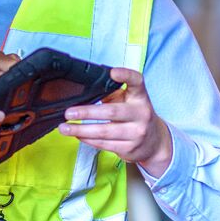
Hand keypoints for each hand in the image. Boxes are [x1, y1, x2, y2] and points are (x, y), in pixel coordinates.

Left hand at [58, 67, 172, 174]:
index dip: (126, 75)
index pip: (137, 82)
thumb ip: (111, 94)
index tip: (112, 72)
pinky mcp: (129, 148)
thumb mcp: (129, 101)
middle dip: (87, 113)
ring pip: (105, 132)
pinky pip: (104, 144)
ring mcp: (136, 133)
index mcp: (140, 97)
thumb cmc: (135, 116)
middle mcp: (141, 114)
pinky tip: (78, 135)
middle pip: (112, 112)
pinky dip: (88, 140)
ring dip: (81, 130)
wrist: (155, 142)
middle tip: (69, 113)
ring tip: (65, 128)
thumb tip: (84, 91)